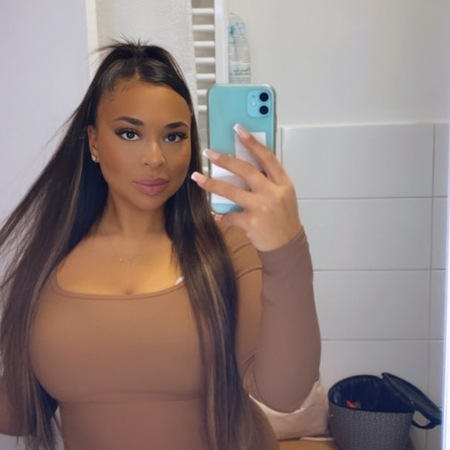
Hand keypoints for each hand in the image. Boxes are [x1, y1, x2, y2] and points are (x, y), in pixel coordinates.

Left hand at [191, 124, 301, 251]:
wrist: (287, 245)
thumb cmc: (283, 218)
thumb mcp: (283, 195)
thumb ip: (268, 181)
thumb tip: (243, 166)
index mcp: (283, 183)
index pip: (267, 157)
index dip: (252, 142)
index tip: (238, 130)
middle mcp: (273, 193)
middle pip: (246, 171)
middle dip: (225, 160)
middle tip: (209, 153)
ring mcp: (262, 208)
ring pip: (231, 191)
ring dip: (212, 184)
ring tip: (198, 177)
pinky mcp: (251, 222)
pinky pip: (230, 215)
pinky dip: (221, 215)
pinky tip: (215, 213)